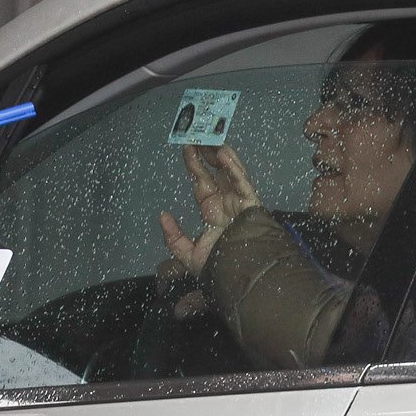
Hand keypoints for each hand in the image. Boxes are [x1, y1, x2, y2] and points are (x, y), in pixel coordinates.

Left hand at [158, 144, 259, 274]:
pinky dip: (234, 167)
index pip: (202, 184)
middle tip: (196, 135)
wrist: (241, 281)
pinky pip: (243, 182)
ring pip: (230, 172)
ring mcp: (240, 203)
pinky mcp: (251, 205)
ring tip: (209, 137)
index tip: (186, 149)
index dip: (194, 166)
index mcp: (213, 214)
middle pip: (216, 173)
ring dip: (220, 154)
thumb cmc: (219, 270)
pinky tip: (223, 153)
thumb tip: (163, 215)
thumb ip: (173, 237)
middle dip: (206, 154)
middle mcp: (227, 205)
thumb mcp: (188, 256)